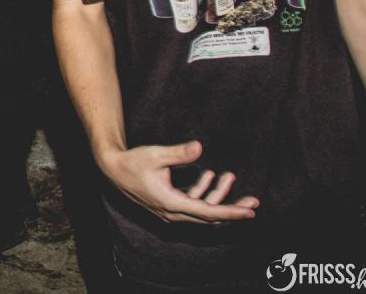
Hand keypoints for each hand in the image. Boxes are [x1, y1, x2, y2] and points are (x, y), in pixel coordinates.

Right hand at [99, 141, 258, 224]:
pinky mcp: (167, 206)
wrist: (112, 169)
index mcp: (172, 203)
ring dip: (216, 196)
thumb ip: (178, 153)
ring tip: (228, 176)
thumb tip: (199, 147)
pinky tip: (208, 176)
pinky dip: (203, 193)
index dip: (231, 212)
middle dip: (232, 209)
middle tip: (253, 202)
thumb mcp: (155, 155)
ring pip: (201, 211)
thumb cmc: (132, 161)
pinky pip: (192, 205)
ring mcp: (169, 211)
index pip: (209, 213)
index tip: (250, 212)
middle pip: (210, 217)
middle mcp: (172, 212)